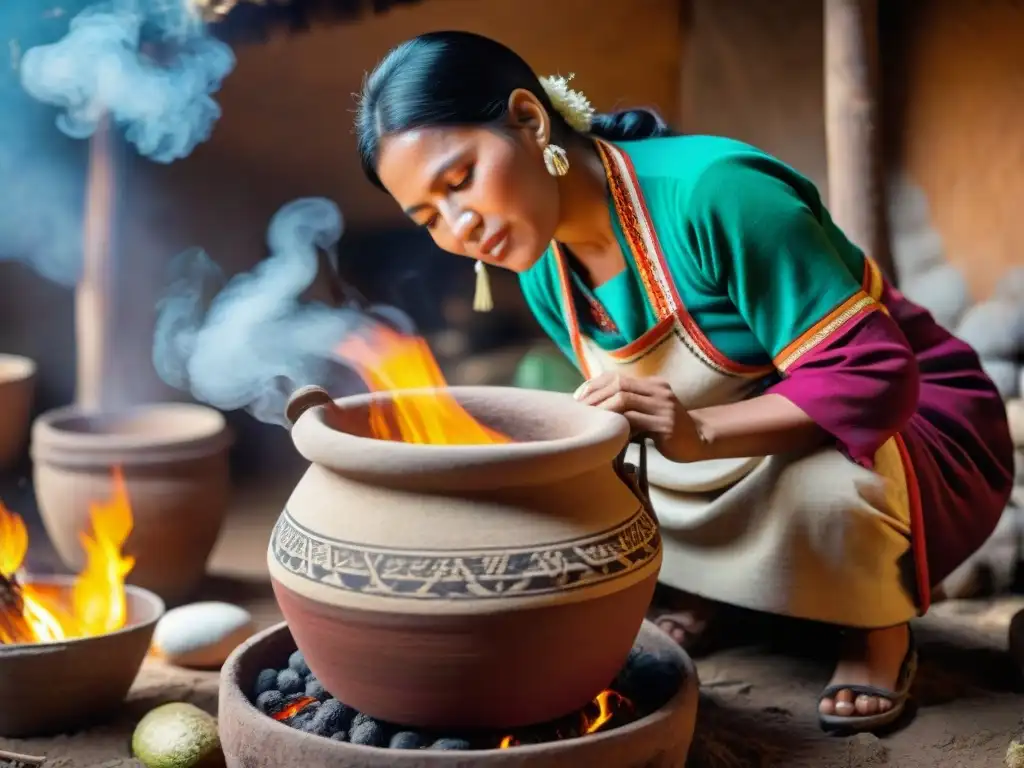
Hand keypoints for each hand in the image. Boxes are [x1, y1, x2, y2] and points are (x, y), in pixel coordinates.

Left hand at [574, 373, 705, 462]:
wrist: (698, 440)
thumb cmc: (667, 429)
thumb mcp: (649, 411)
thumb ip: (629, 406)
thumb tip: (594, 408)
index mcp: (652, 384)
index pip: (617, 376)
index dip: (594, 384)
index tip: (578, 397)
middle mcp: (658, 390)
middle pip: (618, 384)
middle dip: (595, 396)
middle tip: (579, 409)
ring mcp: (663, 406)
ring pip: (624, 399)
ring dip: (603, 409)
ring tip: (590, 419)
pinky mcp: (665, 425)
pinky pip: (634, 420)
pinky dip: (617, 424)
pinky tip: (607, 431)